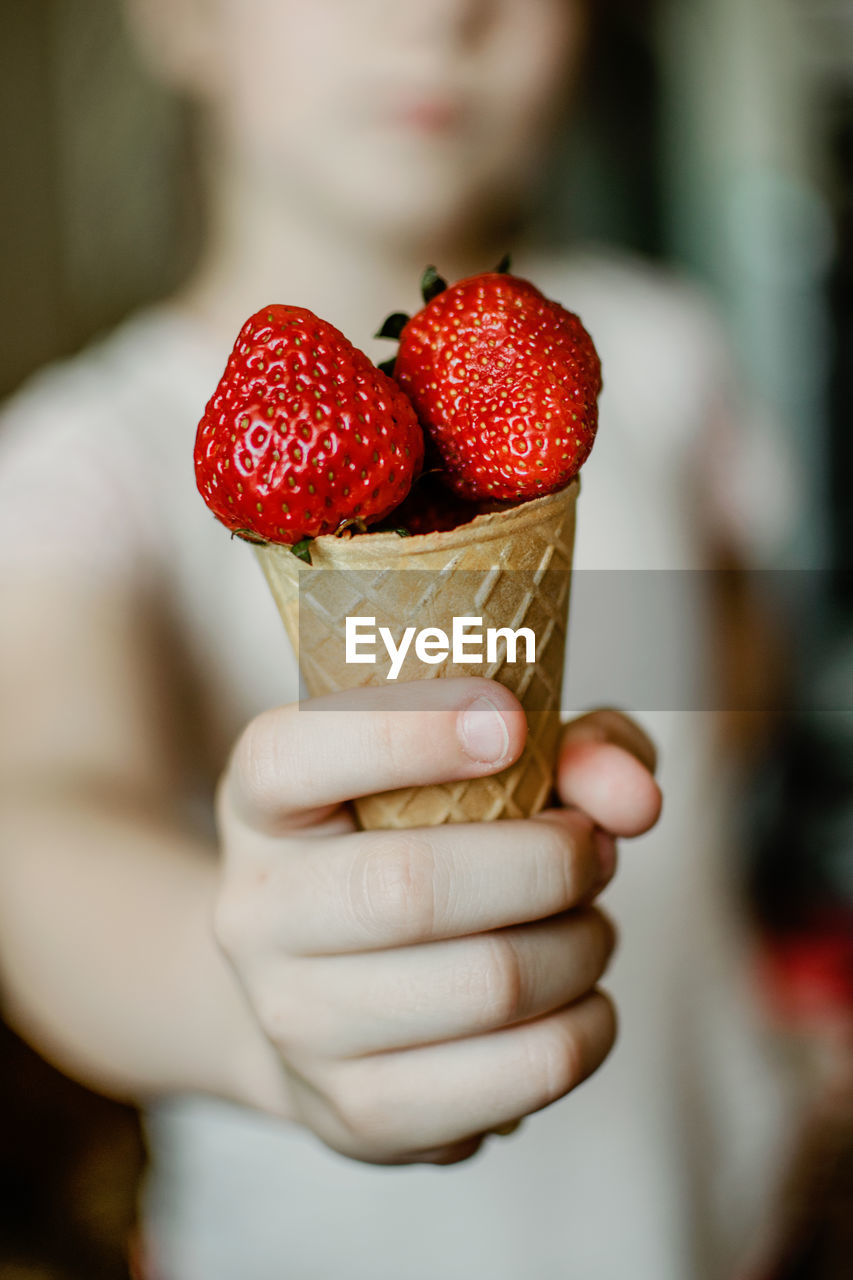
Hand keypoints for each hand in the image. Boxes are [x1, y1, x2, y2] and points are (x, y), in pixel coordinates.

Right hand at [214, 679, 660, 1166]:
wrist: (324, 991)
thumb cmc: (416, 845)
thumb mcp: (476, 767)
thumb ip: (570, 748)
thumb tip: (633, 797)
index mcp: (263, 801)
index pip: (294, 757)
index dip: (405, 733)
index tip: (509, 721)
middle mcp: (256, 912)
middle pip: (414, 887)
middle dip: (549, 862)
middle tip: (593, 849)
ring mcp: (296, 1023)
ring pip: (488, 985)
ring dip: (582, 944)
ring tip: (586, 922)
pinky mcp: (360, 1112)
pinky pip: (522, 1075)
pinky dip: (588, 1027)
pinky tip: (578, 997)